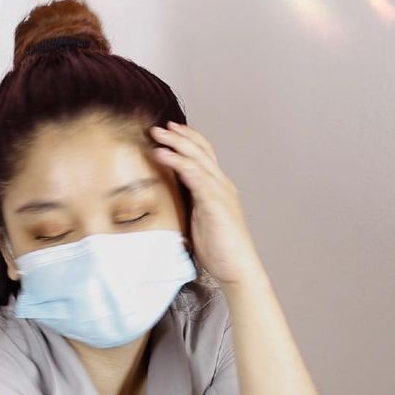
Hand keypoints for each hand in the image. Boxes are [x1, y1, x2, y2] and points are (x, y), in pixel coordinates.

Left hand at [148, 120, 262, 286]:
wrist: (237, 268)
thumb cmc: (218, 250)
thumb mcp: (197, 222)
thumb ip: (188, 207)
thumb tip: (169, 202)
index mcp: (218, 189)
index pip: (204, 156)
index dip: (188, 141)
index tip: (169, 132)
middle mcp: (221, 185)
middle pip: (201, 151)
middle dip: (180, 136)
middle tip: (160, 126)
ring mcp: (220, 191)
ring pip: (197, 158)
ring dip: (176, 144)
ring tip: (157, 134)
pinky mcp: (215, 202)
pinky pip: (195, 175)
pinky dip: (178, 162)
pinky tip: (163, 155)